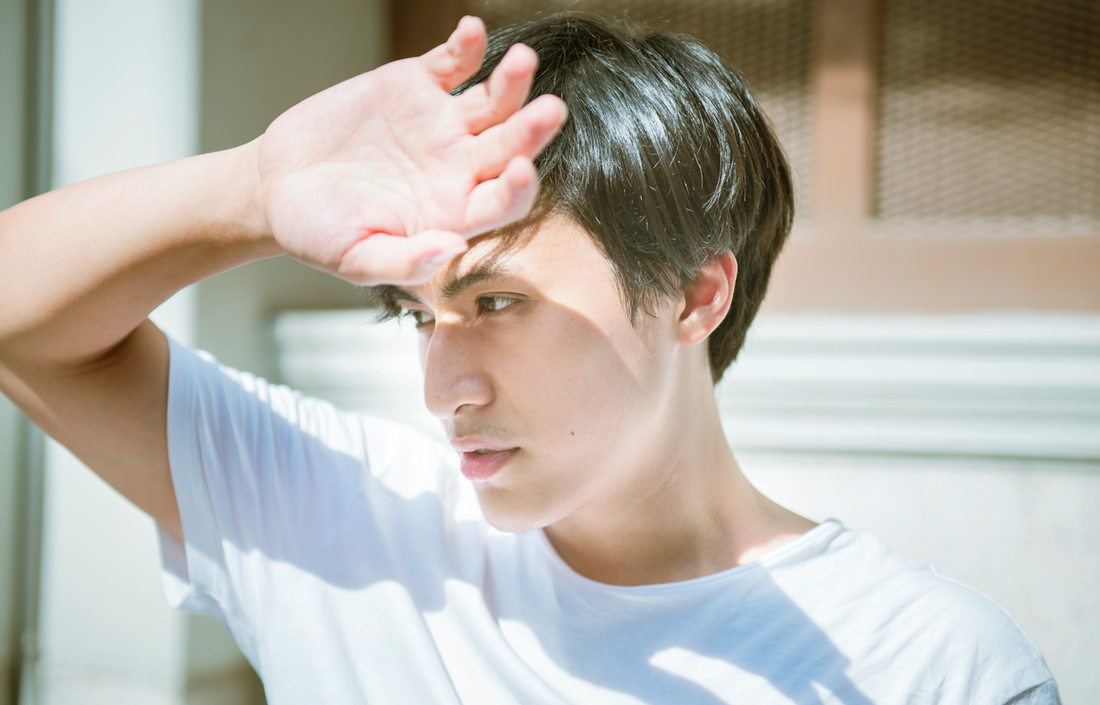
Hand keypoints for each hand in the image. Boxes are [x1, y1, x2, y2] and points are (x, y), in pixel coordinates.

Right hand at [257, 16, 566, 285]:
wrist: (277, 185)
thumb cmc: (317, 232)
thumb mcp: (355, 259)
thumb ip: (404, 261)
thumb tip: (449, 251)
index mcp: (454, 214)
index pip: (502, 203)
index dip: (516, 190)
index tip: (523, 173)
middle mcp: (458, 168)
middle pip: (508, 146)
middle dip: (531, 130)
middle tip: (550, 111)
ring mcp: (442, 125)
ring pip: (491, 101)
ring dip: (511, 82)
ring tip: (523, 62)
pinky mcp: (416, 86)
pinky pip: (451, 63)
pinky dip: (464, 46)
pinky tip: (472, 32)